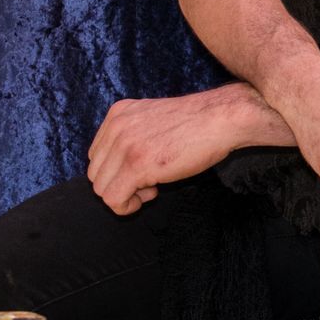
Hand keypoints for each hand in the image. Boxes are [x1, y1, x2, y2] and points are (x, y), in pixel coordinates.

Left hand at [88, 86, 253, 215]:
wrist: (223, 118)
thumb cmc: (198, 123)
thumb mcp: (154, 120)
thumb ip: (133, 135)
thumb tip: (120, 168)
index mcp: (118, 113)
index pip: (97, 155)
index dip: (118, 170)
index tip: (144, 170)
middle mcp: (116, 126)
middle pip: (96, 173)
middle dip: (120, 184)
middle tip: (150, 182)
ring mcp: (125, 145)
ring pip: (101, 189)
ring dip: (125, 195)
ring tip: (153, 187)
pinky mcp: (136, 165)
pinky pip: (113, 199)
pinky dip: (127, 206)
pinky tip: (153, 194)